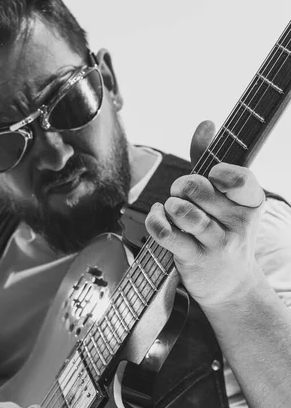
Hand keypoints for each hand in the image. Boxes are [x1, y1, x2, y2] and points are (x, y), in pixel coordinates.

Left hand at [145, 121, 265, 307]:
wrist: (230, 284)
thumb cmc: (223, 229)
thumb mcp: (226, 198)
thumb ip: (212, 158)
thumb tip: (206, 123)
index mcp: (250, 202)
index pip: (240, 178)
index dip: (220, 172)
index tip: (212, 175)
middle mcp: (238, 222)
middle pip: (198, 188)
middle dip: (181, 185)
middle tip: (181, 192)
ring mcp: (218, 243)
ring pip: (182, 211)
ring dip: (169, 206)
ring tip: (172, 209)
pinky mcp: (196, 259)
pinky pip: (167, 233)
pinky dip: (156, 221)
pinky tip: (159, 218)